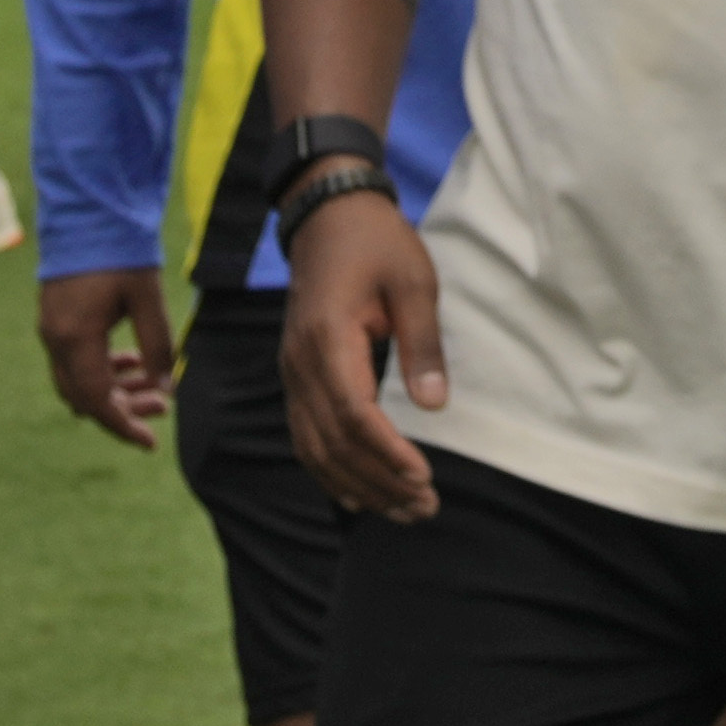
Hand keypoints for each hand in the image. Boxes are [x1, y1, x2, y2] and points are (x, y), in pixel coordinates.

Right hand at [41, 259, 175, 448]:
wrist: (87, 210)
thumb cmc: (120, 251)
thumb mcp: (147, 299)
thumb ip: (158, 347)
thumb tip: (168, 389)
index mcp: (75, 338)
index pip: (97, 400)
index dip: (124, 426)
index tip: (150, 443)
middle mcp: (55, 339)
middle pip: (84, 396)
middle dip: (123, 409)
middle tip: (161, 407)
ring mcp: (51, 329)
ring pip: (79, 380)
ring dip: (115, 388)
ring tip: (152, 382)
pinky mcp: (56, 319)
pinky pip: (75, 360)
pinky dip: (102, 368)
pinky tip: (131, 360)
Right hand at [281, 185, 446, 523]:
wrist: (327, 214)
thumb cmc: (377, 241)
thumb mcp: (413, 281)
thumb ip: (423, 344)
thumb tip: (434, 405)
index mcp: (327, 339)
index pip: (354, 416)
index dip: (388, 455)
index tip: (424, 479)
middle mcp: (300, 364)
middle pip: (333, 443)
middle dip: (379, 482)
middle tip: (425, 508)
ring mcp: (292, 372)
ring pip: (314, 448)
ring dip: (357, 485)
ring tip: (402, 510)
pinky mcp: (296, 375)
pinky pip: (305, 436)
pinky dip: (330, 471)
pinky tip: (359, 493)